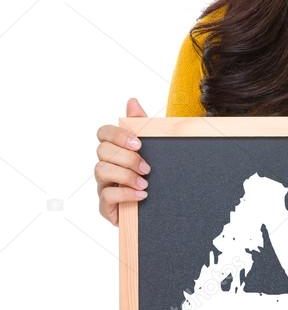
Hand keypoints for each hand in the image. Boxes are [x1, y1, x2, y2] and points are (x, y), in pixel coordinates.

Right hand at [95, 97, 149, 226]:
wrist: (163, 208)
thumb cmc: (154, 176)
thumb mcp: (154, 150)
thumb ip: (142, 126)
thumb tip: (132, 101)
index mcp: (115, 149)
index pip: (103, 133)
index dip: (118, 135)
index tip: (139, 143)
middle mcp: (105, 165)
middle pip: (102, 151)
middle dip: (126, 157)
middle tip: (147, 167)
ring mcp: (103, 185)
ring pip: (101, 170)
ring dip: (125, 175)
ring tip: (145, 182)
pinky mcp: (106, 206)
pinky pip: (107, 196)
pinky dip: (125, 194)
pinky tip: (142, 194)